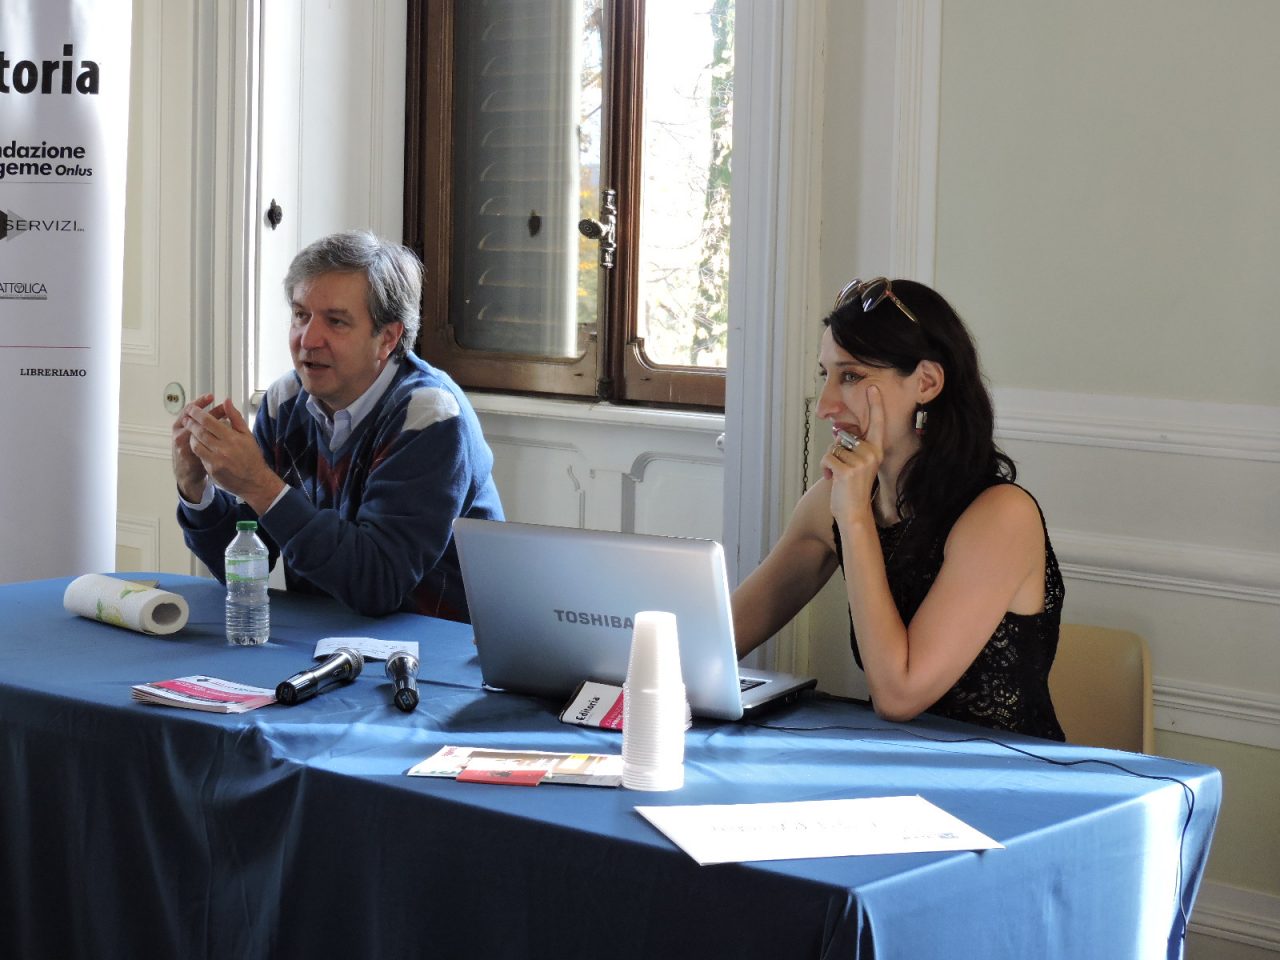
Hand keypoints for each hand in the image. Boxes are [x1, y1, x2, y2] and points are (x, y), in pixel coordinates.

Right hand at [172, 393, 223, 501]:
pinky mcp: (189, 458)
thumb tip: (222, 406)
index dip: (199, 402)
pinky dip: (212, 441)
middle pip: (193, 419)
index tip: (211, 396)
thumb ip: (206, 421)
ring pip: (196, 432)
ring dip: (211, 426)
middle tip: (223, 408)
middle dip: (209, 413)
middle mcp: (179, 434)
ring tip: (225, 421)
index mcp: (179, 425)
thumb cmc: (192, 450)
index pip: (188, 409)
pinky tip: (222, 438)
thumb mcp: (194, 433)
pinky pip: (201, 447)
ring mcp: (182, 446)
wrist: (186, 474)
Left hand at [184, 397, 284, 513]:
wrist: (255, 481)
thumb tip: (226, 401)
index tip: (193, 409)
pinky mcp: (212, 470)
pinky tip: (198, 444)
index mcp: (233, 437)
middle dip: (191, 423)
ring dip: (191, 436)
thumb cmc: (252, 457)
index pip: (209, 422)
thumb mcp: (248, 435)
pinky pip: (199, 456)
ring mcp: (216, 460)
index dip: (198, 414)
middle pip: (200, 432)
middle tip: (187, 418)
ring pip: (196, 444)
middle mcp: (224, 448)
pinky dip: (196, 448)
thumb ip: (235, 417)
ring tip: (191, 430)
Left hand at [821, 385, 884, 523]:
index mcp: (876, 450)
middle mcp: (872, 453)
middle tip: (842, 468)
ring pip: (833, 447)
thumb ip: (852, 446)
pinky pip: (827, 458)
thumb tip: (836, 430)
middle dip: (836, 450)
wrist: (854, 512)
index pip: (877, 423)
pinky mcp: (847, 470)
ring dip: (830, 461)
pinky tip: (832, 479)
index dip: (874, 404)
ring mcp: (861, 462)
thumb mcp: (858, 464)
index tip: (872, 387)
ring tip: (838, 476)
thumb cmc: (853, 488)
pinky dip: (824, 468)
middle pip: (843, 436)